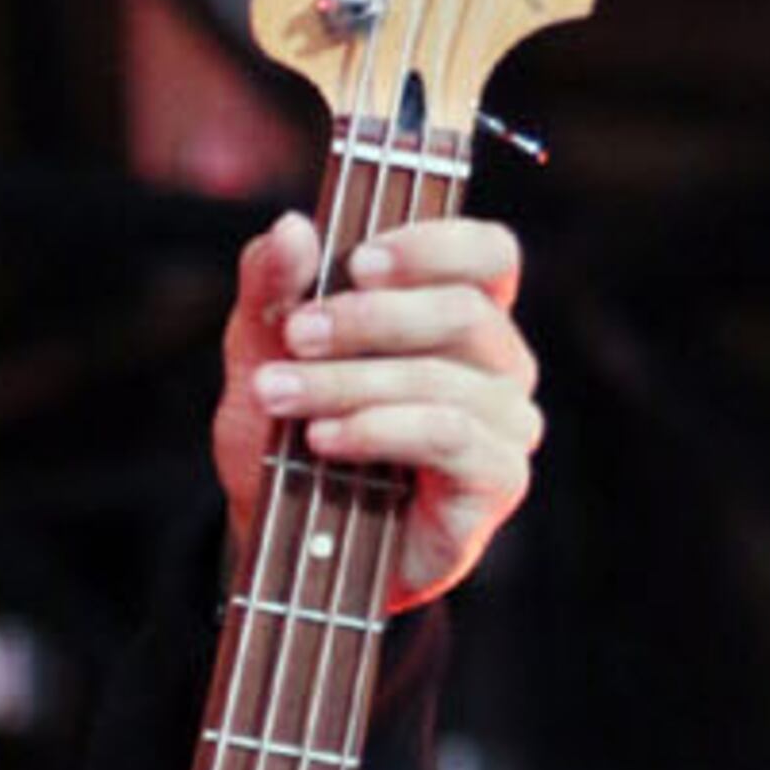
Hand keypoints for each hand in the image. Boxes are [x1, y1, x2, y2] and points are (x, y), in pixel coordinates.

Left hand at [217, 206, 540, 607]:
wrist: (284, 543)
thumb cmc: (289, 437)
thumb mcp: (262, 354)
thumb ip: (271, 288)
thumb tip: (290, 226)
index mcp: (462, 314)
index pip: (488, 254)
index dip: (435, 244)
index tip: (359, 259)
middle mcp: (498, 363)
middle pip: (461, 312)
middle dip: (369, 319)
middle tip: (297, 333)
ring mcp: (506, 422)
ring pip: (442, 379)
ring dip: (352, 381)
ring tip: (281, 393)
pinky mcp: (497, 479)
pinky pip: (447, 436)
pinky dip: (378, 429)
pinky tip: (323, 439)